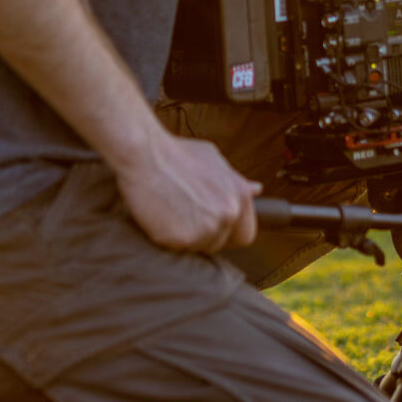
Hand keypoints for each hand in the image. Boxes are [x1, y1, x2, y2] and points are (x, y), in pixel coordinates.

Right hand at [112, 129, 261, 253]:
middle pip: (219, 243)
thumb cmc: (176, 153)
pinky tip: (160, 216)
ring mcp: (207, 228)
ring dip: (186, 236)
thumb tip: (256, 190)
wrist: (144, 153)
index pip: (245, 234)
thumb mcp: (213, 160)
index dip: (228, 233)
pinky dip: (167, 237)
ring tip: (171, 211)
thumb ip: (235, 181)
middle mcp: (229, 213)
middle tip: (184, 215)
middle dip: (204, 234)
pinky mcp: (182, 239)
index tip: (213, 225)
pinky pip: (177, 249)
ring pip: (198, 248)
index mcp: (240, 196)